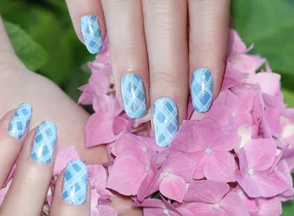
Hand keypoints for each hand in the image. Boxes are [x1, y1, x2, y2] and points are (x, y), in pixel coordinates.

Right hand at [66, 0, 230, 144]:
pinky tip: (92, 43)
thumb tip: (202, 71)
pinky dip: (86, 17)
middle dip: (166, 79)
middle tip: (164, 124)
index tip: (201, 103)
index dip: (205, 60)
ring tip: (132, 105)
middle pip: (165, 26)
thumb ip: (201, 13)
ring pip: (125, 16)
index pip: (206, 16)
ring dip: (128, 64)